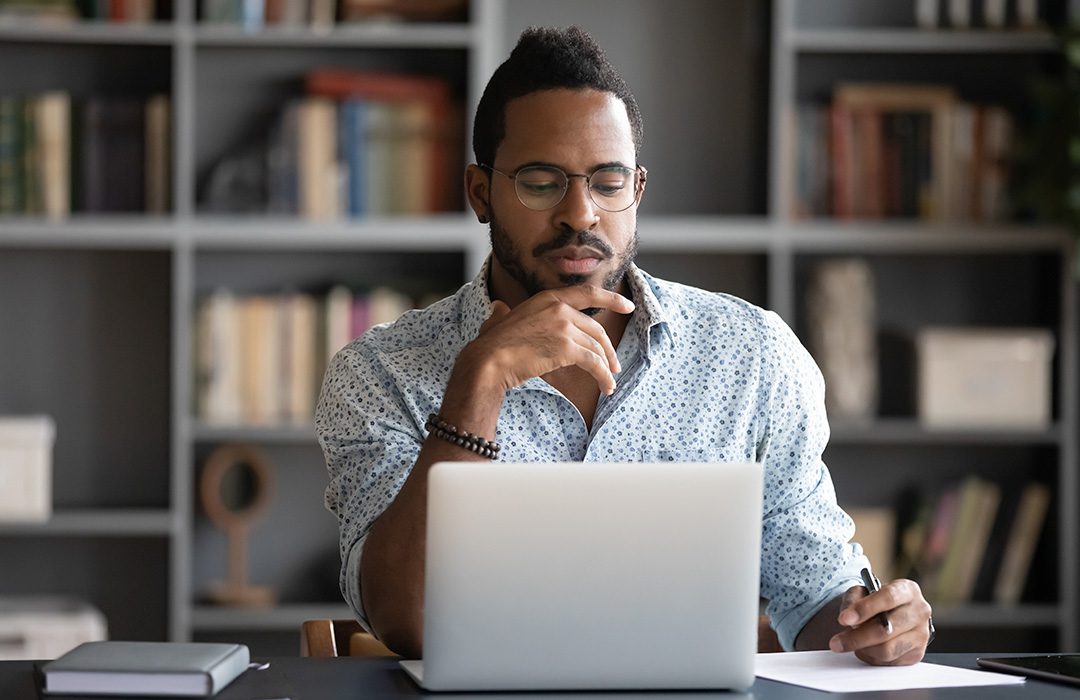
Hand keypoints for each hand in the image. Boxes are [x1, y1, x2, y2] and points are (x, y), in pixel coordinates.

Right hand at [463, 285, 634, 395]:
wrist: (488, 360)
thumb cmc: (490, 344)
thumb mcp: (499, 319)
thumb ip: (503, 312)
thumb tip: (498, 309)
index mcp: (548, 298)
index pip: (587, 293)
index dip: (611, 299)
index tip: (628, 305)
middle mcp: (559, 308)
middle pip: (595, 329)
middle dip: (608, 349)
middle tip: (613, 365)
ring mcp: (564, 326)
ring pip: (597, 348)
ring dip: (606, 367)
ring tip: (609, 382)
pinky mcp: (566, 348)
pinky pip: (594, 362)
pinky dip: (603, 376)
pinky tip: (605, 387)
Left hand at [829, 578, 932, 665]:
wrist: (888, 615)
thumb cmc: (874, 601)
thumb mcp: (861, 592)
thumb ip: (853, 600)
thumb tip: (848, 616)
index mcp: (908, 590)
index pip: (888, 598)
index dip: (864, 609)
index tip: (843, 619)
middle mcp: (919, 612)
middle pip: (886, 630)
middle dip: (856, 637)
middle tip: (835, 642)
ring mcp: (921, 635)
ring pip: (887, 650)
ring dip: (862, 649)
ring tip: (850, 643)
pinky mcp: (916, 654)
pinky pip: (889, 662)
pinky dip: (871, 657)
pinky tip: (865, 649)